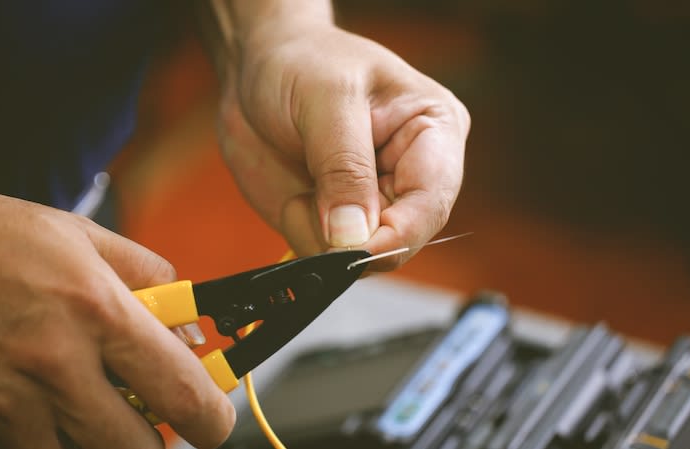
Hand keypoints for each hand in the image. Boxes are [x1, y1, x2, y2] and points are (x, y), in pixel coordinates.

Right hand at [0, 182, 234, 448]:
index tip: (213, 419)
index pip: (182, 391)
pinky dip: (37, 434)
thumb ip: (148, 276)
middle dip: (153, 438)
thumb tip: (188, 323)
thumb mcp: (79, 235)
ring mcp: (4, 407)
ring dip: (93, 437)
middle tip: (144, 412)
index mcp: (96, 310)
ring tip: (76, 396)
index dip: (212, 417)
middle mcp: (54, 365)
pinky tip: (24, 396)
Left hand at [217, 21, 468, 269]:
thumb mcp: (325, 99)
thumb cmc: (301, 60)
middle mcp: (412, 174)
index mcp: (434, 132)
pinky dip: (304, 237)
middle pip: (401, 239)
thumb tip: (354, 235)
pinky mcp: (340, 221)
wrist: (255, 67)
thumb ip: (343, 166)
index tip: (350, 249)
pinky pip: (329, 256)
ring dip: (321, 237)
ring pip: (363, 256)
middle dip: (351, 238)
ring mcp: (375, 202)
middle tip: (308, 204)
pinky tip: (296, 199)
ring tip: (302, 189)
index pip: (431, 203)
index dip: (395, 236)